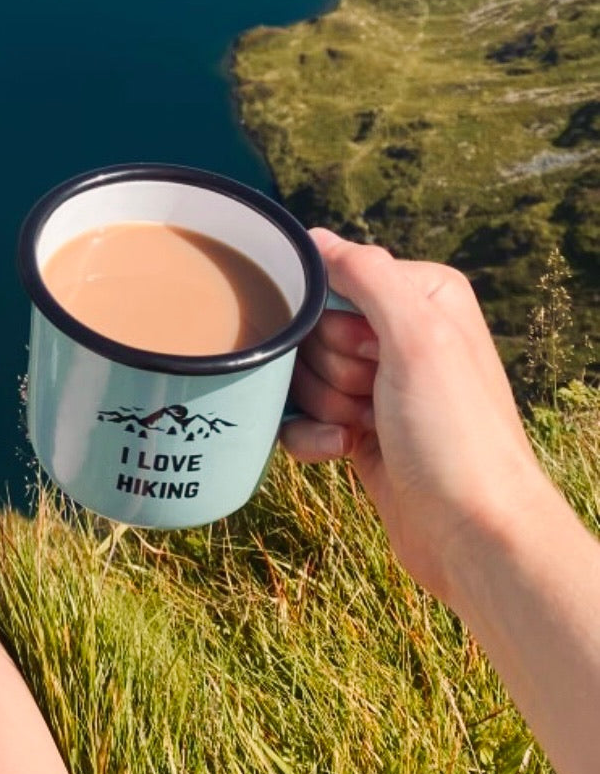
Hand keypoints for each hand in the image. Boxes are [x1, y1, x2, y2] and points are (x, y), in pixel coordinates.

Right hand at [280, 229, 553, 606]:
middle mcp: (402, 334)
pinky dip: (313, 434)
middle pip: (313, 328)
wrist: (472, 534)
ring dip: (323, 404)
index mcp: (423, 297)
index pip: (335, 278)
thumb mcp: (419, 338)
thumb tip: (315, 239)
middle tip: (373, 395)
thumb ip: (366, 275)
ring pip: (303, 372)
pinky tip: (344, 450)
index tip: (372, 353)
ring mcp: (379, 383)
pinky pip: (302, 414)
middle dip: (329, 367)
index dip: (337, 321)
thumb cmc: (455, 435)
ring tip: (366, 428)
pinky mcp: (359, 428)